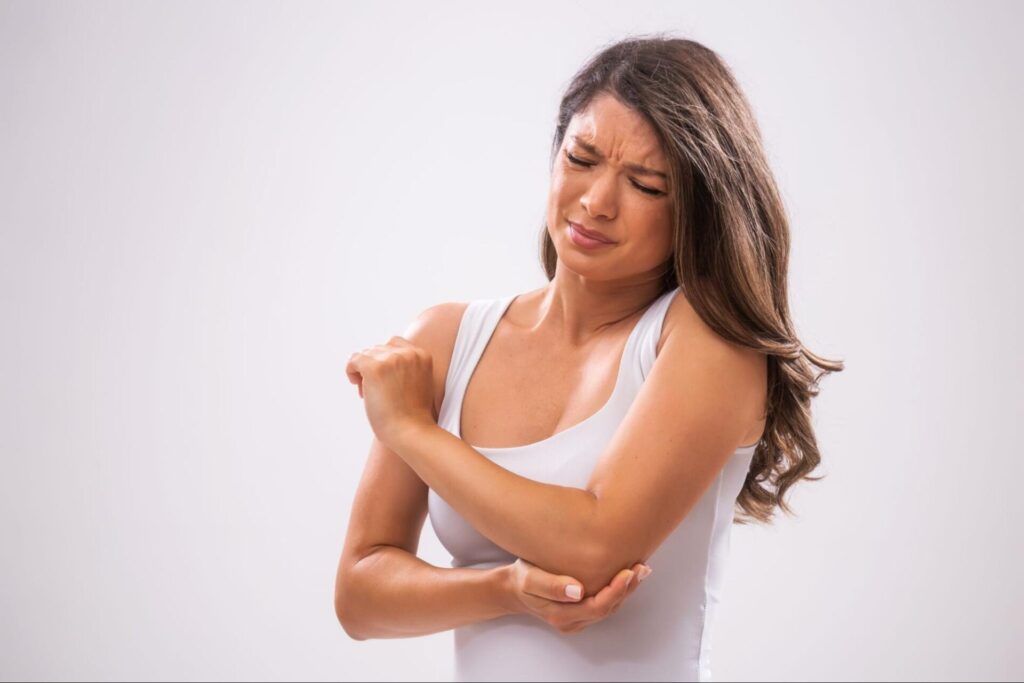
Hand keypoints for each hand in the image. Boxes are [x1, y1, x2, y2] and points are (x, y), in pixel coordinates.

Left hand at [346, 336, 436, 445]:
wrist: (411, 432)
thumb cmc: (413, 416)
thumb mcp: (419, 383)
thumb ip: (408, 368)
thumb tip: (381, 361)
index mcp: (422, 355)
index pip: (394, 344)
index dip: (385, 360)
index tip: (385, 379)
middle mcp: (408, 353)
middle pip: (378, 349)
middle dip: (373, 367)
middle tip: (376, 392)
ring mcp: (391, 359)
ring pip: (365, 354)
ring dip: (363, 372)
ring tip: (370, 394)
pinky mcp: (374, 368)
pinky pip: (354, 360)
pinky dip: (351, 371)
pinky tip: (358, 388)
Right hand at [502, 558, 651, 634]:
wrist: (514, 589)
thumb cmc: (522, 579)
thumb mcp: (530, 579)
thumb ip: (551, 585)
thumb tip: (578, 591)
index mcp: (562, 615)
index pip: (598, 606)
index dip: (616, 591)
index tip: (628, 572)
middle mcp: (573, 621)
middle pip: (608, 608)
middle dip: (627, 588)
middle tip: (642, 567)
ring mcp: (578, 619)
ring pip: (610, 607)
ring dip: (627, 589)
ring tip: (641, 569)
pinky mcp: (581, 612)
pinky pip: (605, 603)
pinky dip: (619, 590)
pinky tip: (628, 575)